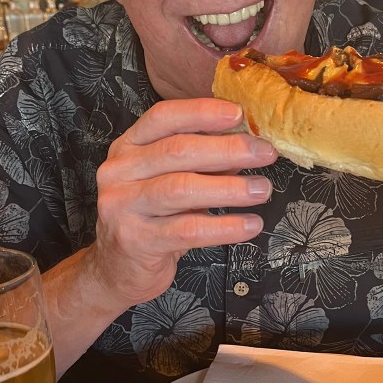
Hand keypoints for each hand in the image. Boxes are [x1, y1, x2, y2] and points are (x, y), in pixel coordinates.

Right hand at [86, 97, 275, 309]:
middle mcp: (119, 172)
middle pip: (177, 151)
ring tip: (262, 189)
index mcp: (128, 148)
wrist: (118, 270)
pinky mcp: (136, 241)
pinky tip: (250, 224)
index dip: (201, 112)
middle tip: (264, 153)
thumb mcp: (173, 181)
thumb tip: (247, 143)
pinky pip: (188, 230)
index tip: (239, 113)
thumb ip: (203, 161)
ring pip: (182, 188)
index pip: (163, 118)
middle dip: (227, 149)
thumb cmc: (153, 218)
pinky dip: (224, 227)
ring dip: (229, 187)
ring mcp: (123, 206)